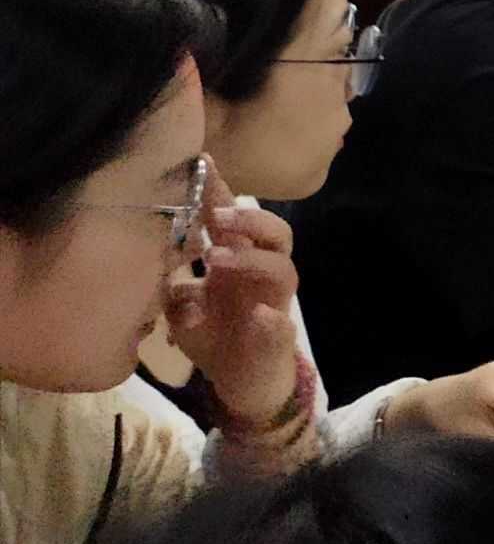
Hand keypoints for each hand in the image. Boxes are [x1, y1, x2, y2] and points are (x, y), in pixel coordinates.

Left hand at [161, 175, 302, 427]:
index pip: (234, 218)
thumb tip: (161, 271)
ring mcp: (274, 303)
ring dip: (253, 260)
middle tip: (218, 217)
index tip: (201, 162)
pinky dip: (271, 320)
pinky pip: (280, 325)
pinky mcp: (278, 337)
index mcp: (238, 261)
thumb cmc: (213, 336)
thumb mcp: (180, 308)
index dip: (221, 191)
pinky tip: (259, 318)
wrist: (240, 381)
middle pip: (275, 234)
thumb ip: (171, 284)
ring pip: (283, 269)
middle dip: (249, 221)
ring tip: (219, 258)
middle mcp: (262, 275)